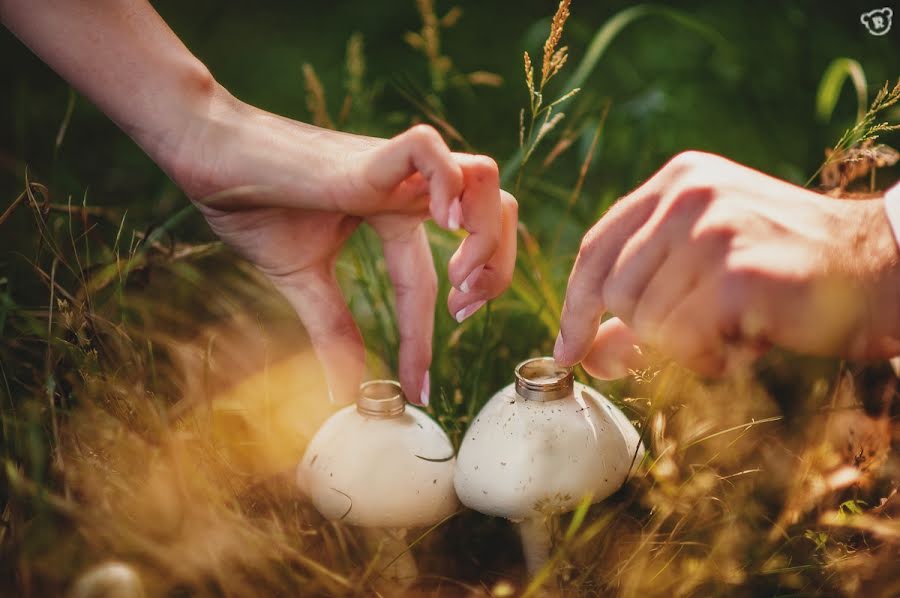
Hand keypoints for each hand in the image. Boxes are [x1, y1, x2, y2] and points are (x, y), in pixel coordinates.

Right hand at [0, 1, 517, 404]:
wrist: (207, 160)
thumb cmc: (251, 208)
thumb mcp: (303, 281)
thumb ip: (332, 328)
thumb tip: (344, 392)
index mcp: (391, 215)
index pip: (427, 279)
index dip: (426, 337)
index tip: (416, 388)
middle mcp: (405, 191)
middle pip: (493, 214)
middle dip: (497, 269)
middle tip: (462, 312)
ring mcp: (393, 170)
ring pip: (484, 178)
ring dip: (486, 234)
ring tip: (457, 276)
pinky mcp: (367, 155)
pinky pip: (430, 148)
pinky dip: (450, 183)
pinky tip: (438, 225)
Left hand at [554, 151, 899, 378]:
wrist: (881, 271)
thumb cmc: (784, 275)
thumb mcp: (702, 274)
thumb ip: (638, 306)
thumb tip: (583, 355)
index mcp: (676, 182)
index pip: (596, 248)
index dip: (576, 306)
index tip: (568, 349)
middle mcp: (689, 194)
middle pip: (616, 292)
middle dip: (648, 332)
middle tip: (704, 330)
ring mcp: (714, 227)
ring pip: (647, 321)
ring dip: (688, 346)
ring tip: (737, 326)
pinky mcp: (738, 271)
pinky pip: (685, 340)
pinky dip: (711, 359)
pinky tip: (750, 338)